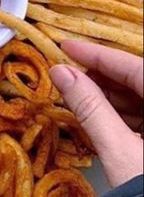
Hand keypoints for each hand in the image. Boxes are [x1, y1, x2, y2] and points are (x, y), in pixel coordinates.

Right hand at [50, 40, 142, 188]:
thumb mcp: (120, 150)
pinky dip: (122, 117)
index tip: (66, 46)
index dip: (98, 55)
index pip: (135, 66)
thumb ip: (90, 107)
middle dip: (101, 77)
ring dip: (109, 97)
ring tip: (76, 99)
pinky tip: (98, 120)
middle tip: (66, 75)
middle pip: (140, 81)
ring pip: (143, 100)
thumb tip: (61, 73)